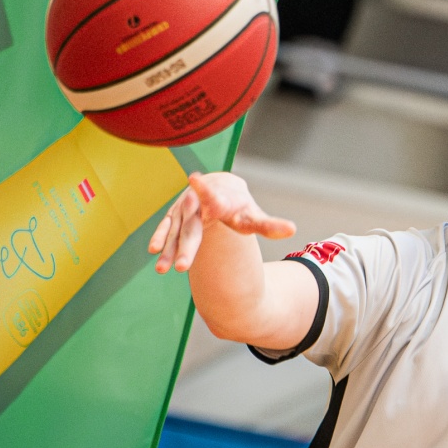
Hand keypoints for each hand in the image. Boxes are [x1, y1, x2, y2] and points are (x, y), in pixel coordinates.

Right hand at [149, 172, 295, 273]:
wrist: (220, 187)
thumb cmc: (238, 206)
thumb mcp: (252, 216)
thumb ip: (269, 225)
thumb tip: (292, 230)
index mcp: (218, 200)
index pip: (212, 196)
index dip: (205, 189)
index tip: (195, 178)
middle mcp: (197, 203)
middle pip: (192, 227)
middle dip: (186, 246)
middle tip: (183, 268)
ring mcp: (183, 210)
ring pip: (176, 231)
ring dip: (168, 249)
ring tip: (163, 269)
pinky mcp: (174, 216)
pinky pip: (165, 228)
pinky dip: (160, 238)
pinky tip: (154, 251)